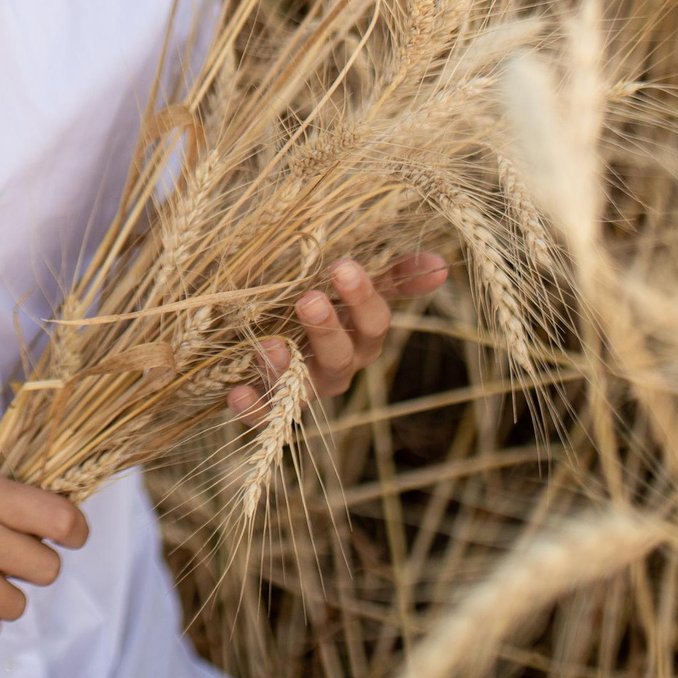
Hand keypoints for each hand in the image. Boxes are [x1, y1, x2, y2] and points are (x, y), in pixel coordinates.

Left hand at [227, 252, 447, 422]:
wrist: (267, 337)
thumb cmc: (318, 305)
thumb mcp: (348, 287)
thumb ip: (391, 275)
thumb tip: (441, 263)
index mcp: (360, 336)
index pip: (373, 321)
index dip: (363, 298)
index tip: (343, 266)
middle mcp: (337, 366)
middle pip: (341, 354)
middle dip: (326, 328)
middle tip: (308, 299)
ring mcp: (304, 387)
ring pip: (302, 385)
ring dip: (285, 366)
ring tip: (267, 344)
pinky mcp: (270, 404)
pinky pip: (265, 414)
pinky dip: (253, 407)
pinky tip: (236, 392)